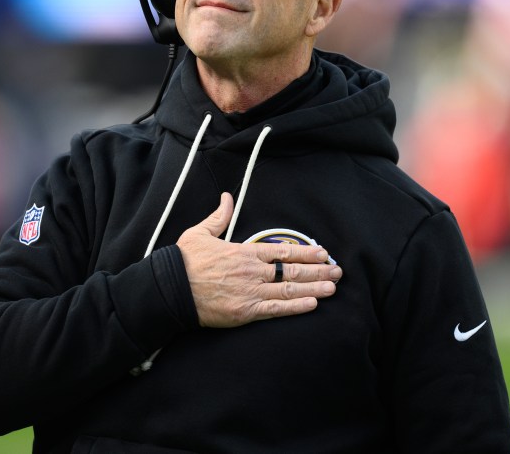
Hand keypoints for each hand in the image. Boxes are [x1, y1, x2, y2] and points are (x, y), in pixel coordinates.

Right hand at [176, 192, 341, 327]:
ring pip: (290, 290)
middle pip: (293, 270)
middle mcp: (253, 272)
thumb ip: (219, 216)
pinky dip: (296, 307)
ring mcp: (251, 292)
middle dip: (318, 270)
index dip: (306, 252)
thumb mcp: (200, 233)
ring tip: (333, 288)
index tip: (323, 252)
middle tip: (338, 271)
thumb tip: (227, 197)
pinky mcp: (246, 312)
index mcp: (244, 252)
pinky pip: (276, 309)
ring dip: (314, 288)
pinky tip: (313, 304)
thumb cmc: (184, 261)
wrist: (171, 289)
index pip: (283, 251)